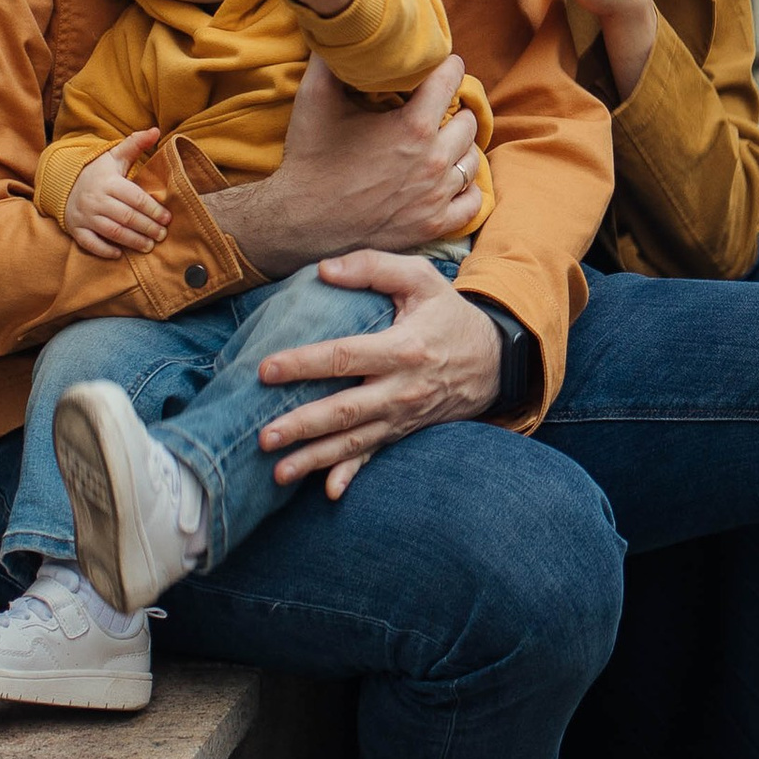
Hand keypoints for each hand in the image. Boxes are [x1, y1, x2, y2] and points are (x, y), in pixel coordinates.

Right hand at [62, 128, 168, 257]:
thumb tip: (156, 131)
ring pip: (111, 232)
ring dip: (132, 241)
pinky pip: (90, 243)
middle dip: (147, 228)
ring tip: (149, 246)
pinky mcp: (76, 229)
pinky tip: (119, 254)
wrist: (63, 183)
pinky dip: (104, 250)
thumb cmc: (97, 171)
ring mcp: (85, 216)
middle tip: (162, 235)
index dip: (153, 209)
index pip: (135, 198)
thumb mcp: (114, 156)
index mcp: (108, 182)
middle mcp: (96, 199)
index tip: (167, 218)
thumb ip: (135, 144)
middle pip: (126, 217)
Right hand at [206, 52, 482, 275]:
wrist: (298, 223)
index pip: (451, 79)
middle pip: (469, 120)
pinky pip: (472, 200)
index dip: (447, 66)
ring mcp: (437, 196)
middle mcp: (434, 161)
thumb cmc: (309, 159)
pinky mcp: (434, 225)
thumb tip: (339, 26)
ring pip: (472, 158)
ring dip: (460, 147)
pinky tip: (448, 178)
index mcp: (413, 126)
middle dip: (454, 109)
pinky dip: (465, 187)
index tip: (442, 64)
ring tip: (440, 141)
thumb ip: (331, 58)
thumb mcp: (315, 98)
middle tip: (436, 108)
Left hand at [255, 253, 507, 496]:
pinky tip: (329, 492)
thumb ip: (374, 267)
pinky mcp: (403, 431)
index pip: (345, 357)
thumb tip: (324, 270)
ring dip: (314, 459)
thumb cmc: (448, 314)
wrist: (494, 360)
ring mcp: (402, 417)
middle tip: (264, 436)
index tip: (266, 370)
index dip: (304, 364)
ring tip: (278, 473)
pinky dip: (352, 475)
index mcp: (403, 348)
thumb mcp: (422, 279)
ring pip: (353, 441)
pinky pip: (375, 456)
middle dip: (303, 426)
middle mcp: (401, 389)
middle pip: (345, 410)